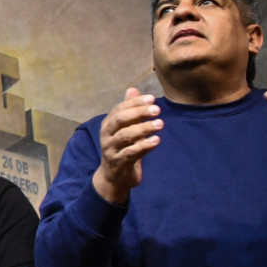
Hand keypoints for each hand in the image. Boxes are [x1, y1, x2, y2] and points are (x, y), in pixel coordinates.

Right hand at [92, 88, 161, 203]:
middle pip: (119, 120)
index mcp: (108, 124)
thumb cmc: (121, 149)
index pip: (119, 109)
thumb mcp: (124, 128)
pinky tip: (157, 140)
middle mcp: (106, 135)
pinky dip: (144, 146)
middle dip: (138, 113)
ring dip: (143, 129)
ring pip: (125, 136)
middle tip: (157, 109)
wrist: (113, 177)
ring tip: (160, 124)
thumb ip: (129, 110)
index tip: (152, 98)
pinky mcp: (118, 163)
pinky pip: (131, 153)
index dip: (135, 103)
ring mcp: (111, 150)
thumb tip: (133, 89)